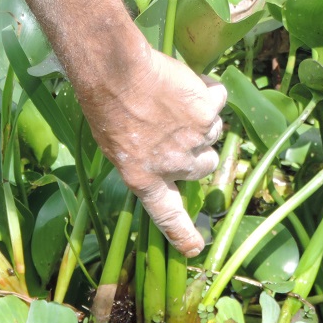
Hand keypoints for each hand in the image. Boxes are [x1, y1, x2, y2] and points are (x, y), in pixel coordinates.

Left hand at [81, 47, 226, 256]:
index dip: (182, 233)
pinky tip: (185, 82)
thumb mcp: (116, 147)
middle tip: (179, 128)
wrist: (116, 74)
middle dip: (197, 150)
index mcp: (144, 180)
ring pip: (212, 131)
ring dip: (201, 117)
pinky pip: (217, 99)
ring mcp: (194, 139)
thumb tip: (163, 161)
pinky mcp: (207, 110)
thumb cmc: (106, 107)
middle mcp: (174, 165)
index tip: (193, 247)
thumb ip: (144, 161)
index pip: (167, 216)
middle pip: (203, 166)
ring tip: (173, 99)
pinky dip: (206, 89)